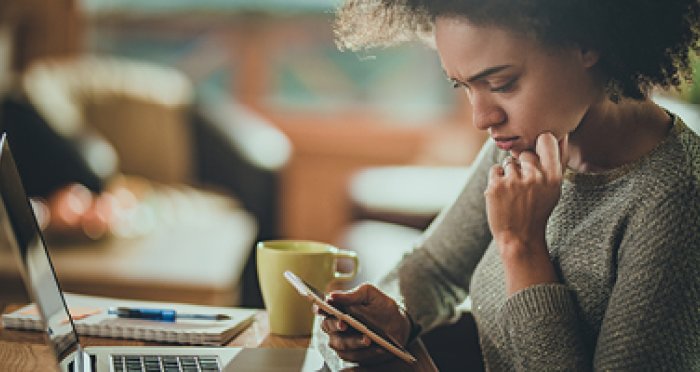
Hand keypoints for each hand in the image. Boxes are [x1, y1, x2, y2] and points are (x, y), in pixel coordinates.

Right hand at [318, 283, 411, 364]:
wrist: (399, 325)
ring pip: (340, 344)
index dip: (319, 308)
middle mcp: (335, 325)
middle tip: (345, 324)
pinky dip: (366, 353)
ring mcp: (341, 341)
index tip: (321, 308)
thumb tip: (332, 296)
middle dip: (336, 326)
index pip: (322, 308)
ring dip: (354, 342)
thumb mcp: (371, 295)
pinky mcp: (351, 355)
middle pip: (328, 326)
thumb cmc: (382, 307)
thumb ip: (352, 295)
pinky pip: (353, 356)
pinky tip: (377, 349)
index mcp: (337, 308)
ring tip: (368, 339)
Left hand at [485, 133, 567, 292]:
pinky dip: (497, 180)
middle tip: (524, 187)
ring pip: (509, 162)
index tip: (537, 154)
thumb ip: (557, 162)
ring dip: (509, 174)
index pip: (546, 139)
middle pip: (525, 153)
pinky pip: (496, 169)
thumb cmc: (538, 210)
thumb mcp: (554, 188)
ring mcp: (514, 181)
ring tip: (514, 194)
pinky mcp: (496, 186)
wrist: (520, 237)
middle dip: (523, 166)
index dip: (539, 143)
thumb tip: (561, 133)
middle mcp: (535, 177)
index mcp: (554, 176)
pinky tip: (504, 195)